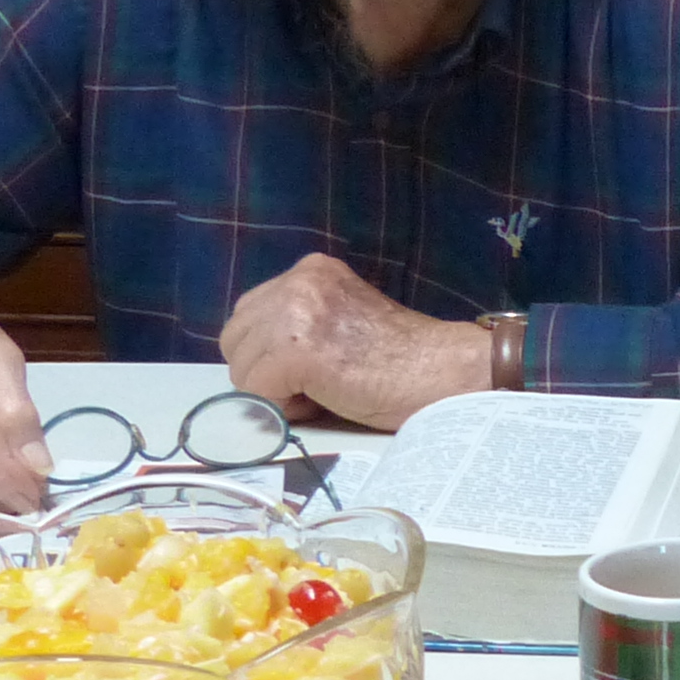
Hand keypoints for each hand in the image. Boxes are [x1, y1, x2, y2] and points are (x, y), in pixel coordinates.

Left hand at [219, 253, 487, 429]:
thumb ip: (298, 322)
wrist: (445, 371)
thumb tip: (253, 361)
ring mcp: (296, 313)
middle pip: (235, 340)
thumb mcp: (340, 319)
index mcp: (309, 271)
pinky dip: (283, 409)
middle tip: (311, 387)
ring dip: (273, 394)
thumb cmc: (402, 360)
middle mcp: (298, 282)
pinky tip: (322, 402)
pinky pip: (257, 392)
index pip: (248, 316)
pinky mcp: (298, 350)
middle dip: (262, 373)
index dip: (267, 354)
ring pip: (242, 370)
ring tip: (322, 393)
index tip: (309, 370)